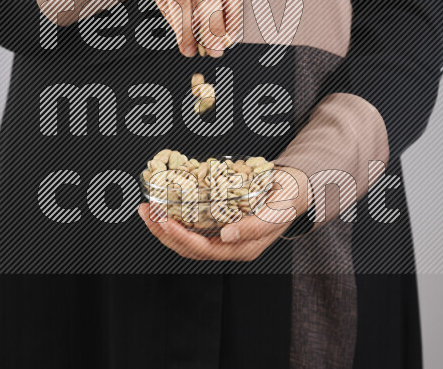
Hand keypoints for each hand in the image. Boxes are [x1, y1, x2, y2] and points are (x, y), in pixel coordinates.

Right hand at [113, 0, 240, 57]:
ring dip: (189, 31)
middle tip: (216, 50)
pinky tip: (179, 36)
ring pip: (183, 1)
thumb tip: (223, 22)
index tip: (233, 35)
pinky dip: (172, 22)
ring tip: (193, 50)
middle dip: (213, 28)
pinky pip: (163, 0)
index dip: (233, 13)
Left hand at [137, 166, 311, 260]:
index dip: (182, 238)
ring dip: (163, 227)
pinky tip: (162, 208)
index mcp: (243, 248)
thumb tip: (227, 235)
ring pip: (186, 241)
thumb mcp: (278, 210)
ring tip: (147, 209)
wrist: (294, 191)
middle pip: (189, 248)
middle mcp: (230, 247)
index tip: (166, 221)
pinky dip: (174, 219)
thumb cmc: (288, 200)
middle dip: (164, 232)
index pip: (205, 250)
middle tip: (148, 211)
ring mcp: (223, 237)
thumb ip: (256, 226)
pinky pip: (191, 229)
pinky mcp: (218, 225)